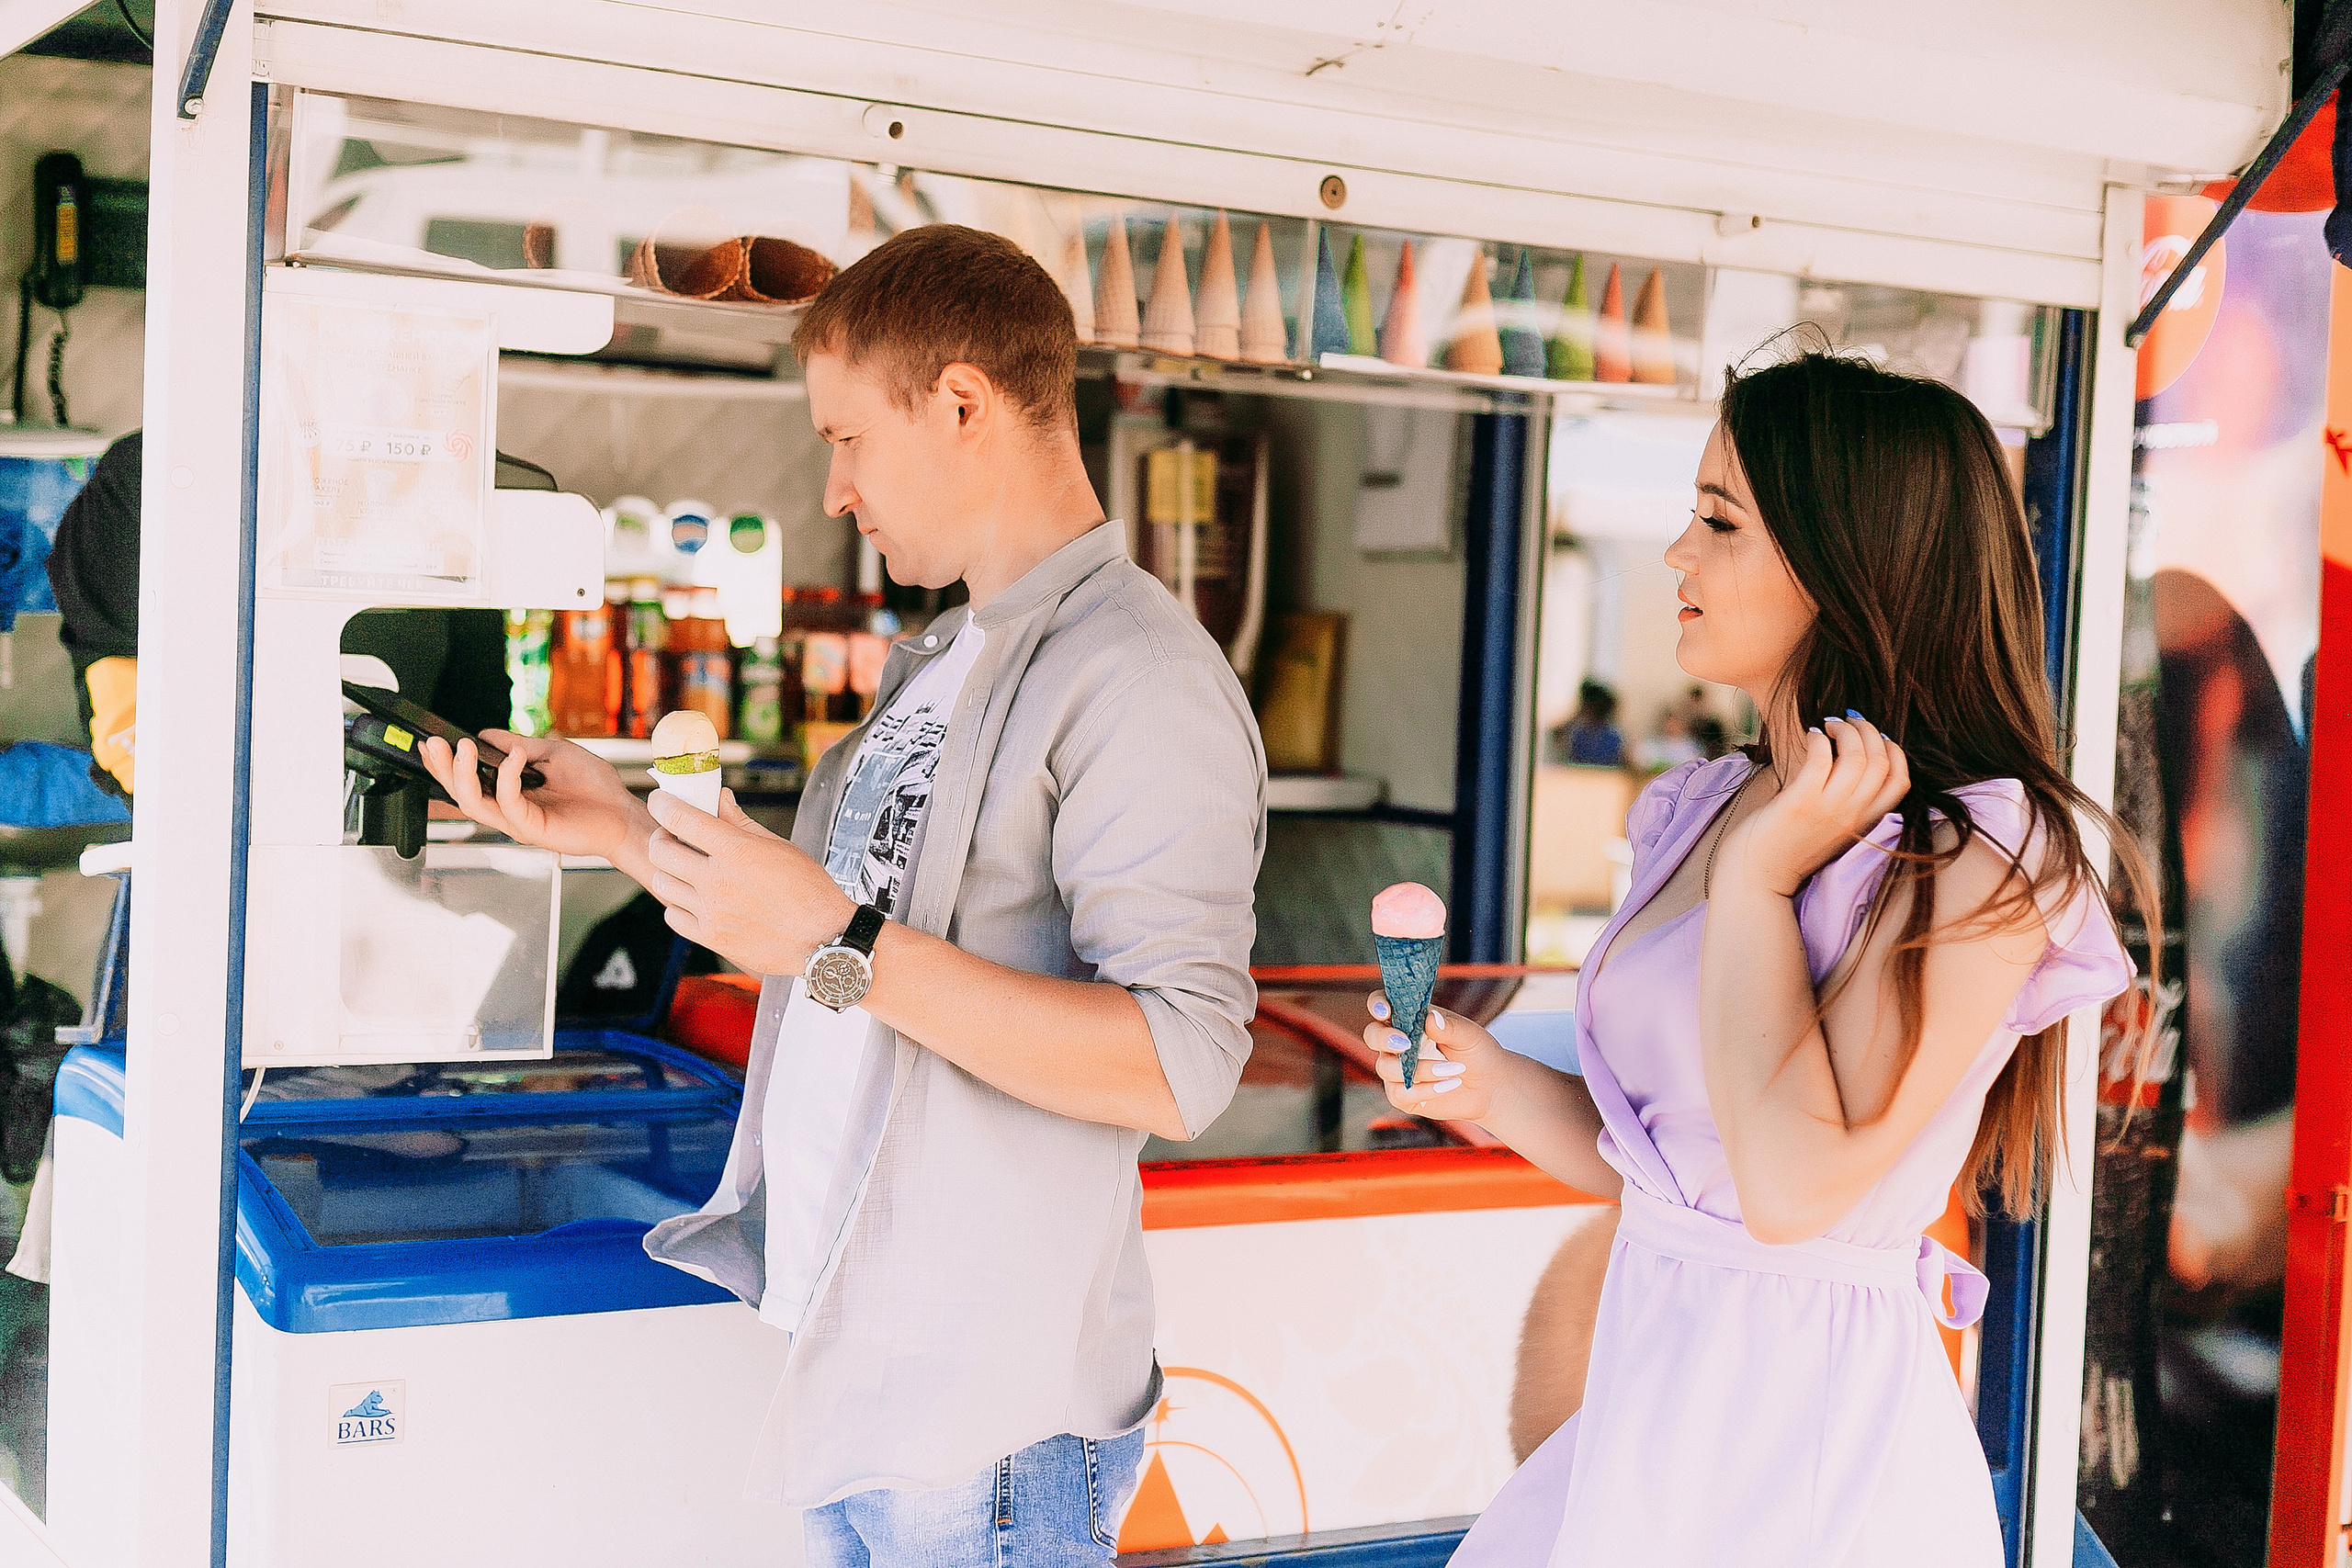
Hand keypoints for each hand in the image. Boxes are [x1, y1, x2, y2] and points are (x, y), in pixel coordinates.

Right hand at [419, 730, 650, 859]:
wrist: (622, 810)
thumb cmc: (594, 786)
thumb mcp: (554, 753)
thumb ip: (519, 745)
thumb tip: (486, 734)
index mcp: (510, 792)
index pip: (468, 780)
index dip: (445, 764)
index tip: (431, 741)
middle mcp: (508, 809)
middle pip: (462, 793)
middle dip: (443, 768)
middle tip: (434, 743)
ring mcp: (518, 821)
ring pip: (475, 803)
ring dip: (464, 775)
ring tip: (463, 748)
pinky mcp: (533, 829)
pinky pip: (509, 804)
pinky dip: (507, 779)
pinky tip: (514, 758)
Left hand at [642, 787, 854, 975]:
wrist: (823, 939)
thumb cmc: (809, 891)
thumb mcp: (779, 846)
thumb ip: (741, 822)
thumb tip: (719, 799)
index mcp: (737, 851)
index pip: (680, 818)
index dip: (663, 803)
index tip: (660, 800)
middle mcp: (718, 881)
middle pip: (661, 851)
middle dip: (662, 837)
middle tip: (674, 836)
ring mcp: (711, 912)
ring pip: (662, 883)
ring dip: (668, 871)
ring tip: (685, 869)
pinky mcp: (711, 937)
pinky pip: (673, 916)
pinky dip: (677, 904)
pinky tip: (693, 898)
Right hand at [1361, 992, 1502, 1122]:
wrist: (1491, 1088)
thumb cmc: (1478, 1053)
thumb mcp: (1470, 1035)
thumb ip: (1449, 1027)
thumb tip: (1430, 1018)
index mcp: (1412, 1020)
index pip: (1383, 1005)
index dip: (1378, 1005)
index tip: (1385, 1011)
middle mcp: (1399, 1043)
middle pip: (1372, 1035)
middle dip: (1384, 1038)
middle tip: (1406, 1044)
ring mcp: (1398, 1070)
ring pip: (1387, 1067)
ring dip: (1420, 1069)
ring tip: (1453, 1069)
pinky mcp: (1403, 1095)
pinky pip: (1399, 1093)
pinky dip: (1425, 1090)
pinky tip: (1448, 1085)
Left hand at [1721, 712, 1908, 897]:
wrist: (1755, 880)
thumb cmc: (1786, 849)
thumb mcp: (1829, 828)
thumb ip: (1845, 803)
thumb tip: (1846, 762)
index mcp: (1864, 823)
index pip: (1901, 781)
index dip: (1893, 750)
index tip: (1873, 736)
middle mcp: (1852, 816)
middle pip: (1882, 761)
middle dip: (1868, 730)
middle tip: (1848, 721)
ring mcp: (1828, 811)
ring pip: (1858, 756)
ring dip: (1845, 730)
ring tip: (1828, 725)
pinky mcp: (1800, 803)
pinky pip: (1821, 759)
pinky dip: (1818, 739)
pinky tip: (1809, 735)